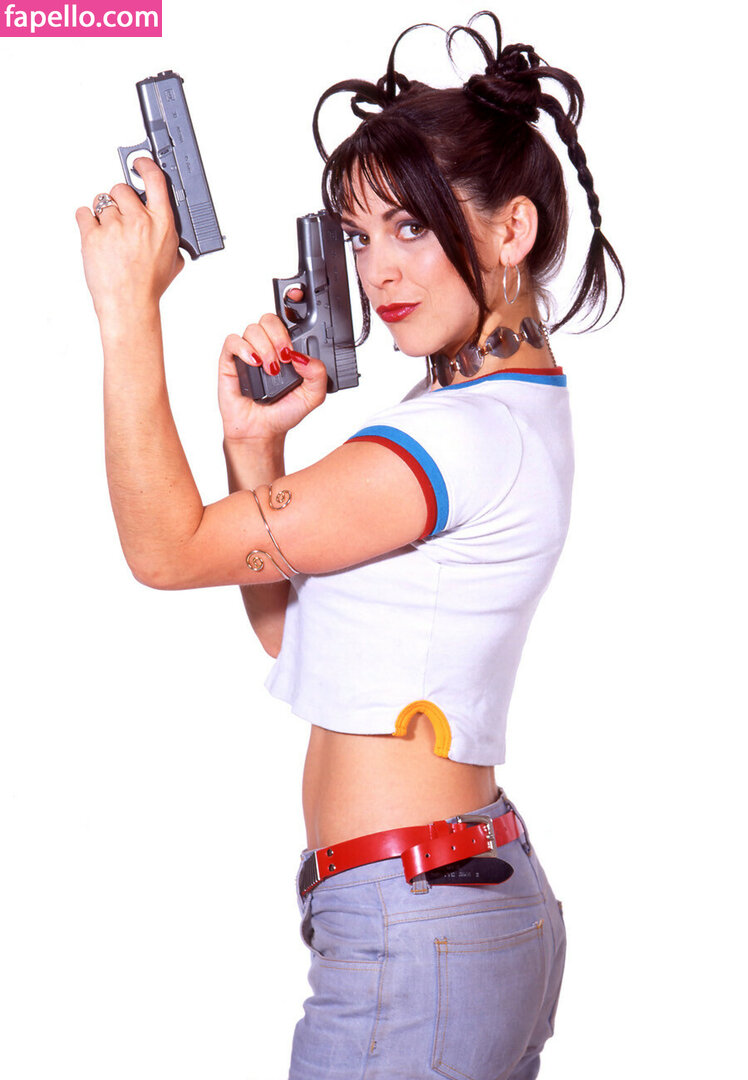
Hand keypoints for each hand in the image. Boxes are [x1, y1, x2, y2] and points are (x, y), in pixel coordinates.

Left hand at [75, 157, 183, 319]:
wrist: (129, 305)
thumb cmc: (149, 287)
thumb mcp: (173, 261)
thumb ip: (170, 239)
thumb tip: (166, 229)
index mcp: (162, 224)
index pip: (155, 180)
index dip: (145, 166)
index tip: (139, 163)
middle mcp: (138, 220)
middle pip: (121, 188)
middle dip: (119, 200)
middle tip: (120, 219)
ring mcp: (114, 226)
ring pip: (101, 201)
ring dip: (103, 214)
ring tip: (109, 236)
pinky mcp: (92, 234)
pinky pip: (84, 213)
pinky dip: (87, 222)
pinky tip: (96, 236)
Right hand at [219, 307, 327, 441]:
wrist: (261, 432)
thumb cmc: (283, 413)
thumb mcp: (313, 396)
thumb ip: (318, 374)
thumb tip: (303, 357)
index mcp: (287, 350)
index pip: (288, 322)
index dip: (291, 311)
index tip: (296, 321)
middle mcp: (267, 347)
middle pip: (269, 320)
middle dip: (279, 336)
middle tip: (284, 358)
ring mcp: (248, 353)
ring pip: (253, 329)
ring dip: (264, 347)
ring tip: (270, 370)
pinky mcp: (230, 361)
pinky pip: (233, 341)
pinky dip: (244, 349)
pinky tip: (254, 363)